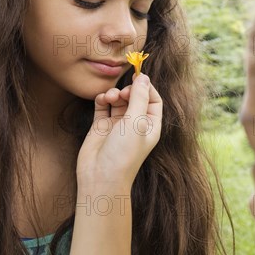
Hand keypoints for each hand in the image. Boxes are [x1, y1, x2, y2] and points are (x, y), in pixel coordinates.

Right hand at [76, 73, 162, 191]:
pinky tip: (102, 100)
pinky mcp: (101, 127)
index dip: (147, 88)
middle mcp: (135, 125)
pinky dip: (103, 100)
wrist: (100, 178)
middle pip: (135, 97)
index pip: (154, 100)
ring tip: (111, 97)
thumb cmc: (123, 154)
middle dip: (129, 90)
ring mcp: (117, 126)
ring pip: (118, 100)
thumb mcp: (136, 123)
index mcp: (151, 126)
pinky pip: (103, 106)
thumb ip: (139, 98)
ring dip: (115, 94)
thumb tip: (143, 76)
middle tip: (123, 92)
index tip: (138, 77)